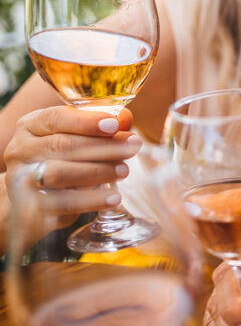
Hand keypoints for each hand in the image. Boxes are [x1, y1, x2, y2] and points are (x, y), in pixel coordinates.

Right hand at [3, 106, 140, 214]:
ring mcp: (22, 180)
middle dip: (103, 146)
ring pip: (60, 173)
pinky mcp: (30, 207)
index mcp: (31, 126)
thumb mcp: (75, 138)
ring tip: (124, 170)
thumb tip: (125, 118)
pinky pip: (63, 203)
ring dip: (97, 171)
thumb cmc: (59, 159)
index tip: (114, 125)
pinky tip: (114, 197)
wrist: (30, 197)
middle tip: (133, 146)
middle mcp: (21, 150)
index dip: (87, 121)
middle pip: (63, 145)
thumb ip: (100, 127)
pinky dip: (92, 200)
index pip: (56, 118)